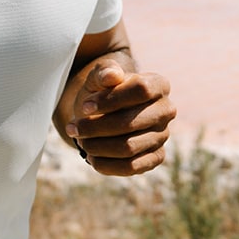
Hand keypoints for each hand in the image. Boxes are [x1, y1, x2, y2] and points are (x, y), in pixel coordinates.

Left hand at [62, 59, 175, 175]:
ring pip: (129, 147)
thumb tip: (112, 76)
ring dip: (97, 146)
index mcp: (159, 84)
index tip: (85, 106)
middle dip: (96, 127)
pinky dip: (106, 164)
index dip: (110, 100)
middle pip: (130, 122)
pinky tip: (90, 156)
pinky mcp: (156, 157)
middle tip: (73, 128)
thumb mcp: (98, 76)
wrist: (104, 112)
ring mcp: (162, 135)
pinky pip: (132, 167)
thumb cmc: (102, 90)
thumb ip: (104, 71)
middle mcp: (166, 110)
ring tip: (80, 140)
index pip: (140, 90)